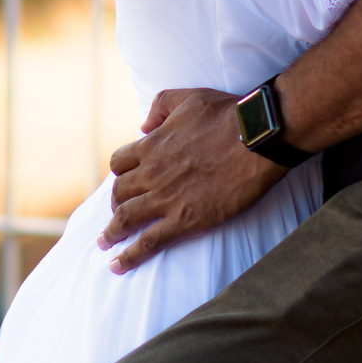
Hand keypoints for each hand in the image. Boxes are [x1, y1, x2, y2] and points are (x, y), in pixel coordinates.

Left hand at [98, 87, 284, 271]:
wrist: (257, 139)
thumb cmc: (228, 115)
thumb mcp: (189, 97)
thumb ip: (160, 106)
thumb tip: (142, 125)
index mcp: (152, 145)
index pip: (119, 163)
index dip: (120, 173)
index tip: (124, 181)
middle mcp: (152, 173)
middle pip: (118, 192)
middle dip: (115, 203)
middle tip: (117, 214)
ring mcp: (166, 198)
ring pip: (125, 218)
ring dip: (111, 232)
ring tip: (104, 243)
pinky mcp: (185, 220)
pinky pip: (149, 242)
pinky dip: (129, 256)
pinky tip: (118, 265)